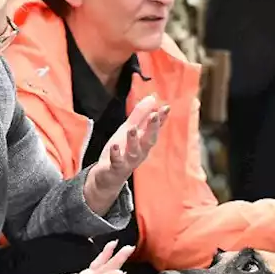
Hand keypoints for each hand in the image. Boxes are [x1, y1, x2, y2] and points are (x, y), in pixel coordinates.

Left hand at [84, 95, 168, 211]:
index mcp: (144, 141)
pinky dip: (116, 155)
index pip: (154, 129)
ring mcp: (128, 161)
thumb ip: (140, 114)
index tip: (166, 107)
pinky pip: (117, 162)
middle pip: (148, 140)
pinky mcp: (116, 168)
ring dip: (134, 140)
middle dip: (152, 128)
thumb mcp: (129, 129)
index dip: (161, 119)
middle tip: (155, 115)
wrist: (108, 176)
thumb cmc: (122, 151)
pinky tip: (114, 147)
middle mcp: (140, 151)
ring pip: (134, 151)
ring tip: (132, 128)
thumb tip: (153, 97)